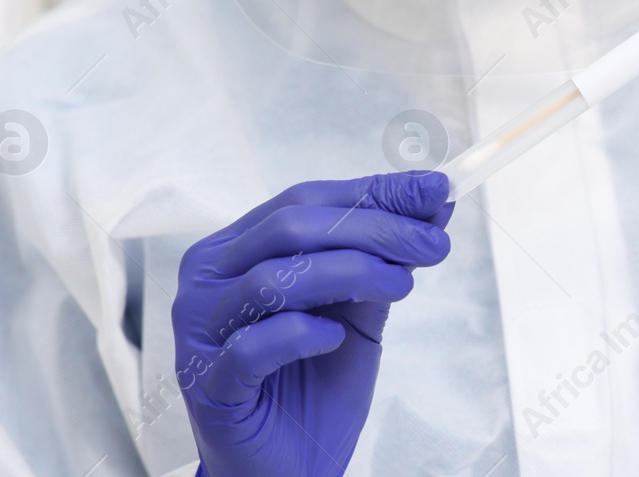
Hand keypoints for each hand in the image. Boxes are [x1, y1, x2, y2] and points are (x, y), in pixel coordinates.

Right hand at [172, 173, 452, 476]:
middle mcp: (209, 279)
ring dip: (351, 272)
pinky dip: (301, 334)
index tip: (437, 189)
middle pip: (291, 228)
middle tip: (432, 242)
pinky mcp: (208, 383)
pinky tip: (335, 337)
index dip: (374, 192)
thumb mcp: (358, 311)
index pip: (306, 200)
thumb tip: (434, 201)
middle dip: (373, 228)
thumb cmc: (315, 385)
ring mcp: (201, 331)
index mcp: (237, 249)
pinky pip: (253, 346)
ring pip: (273, 278)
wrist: (289, 469)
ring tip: (402, 284)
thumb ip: (383, 257)